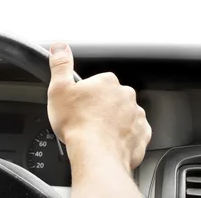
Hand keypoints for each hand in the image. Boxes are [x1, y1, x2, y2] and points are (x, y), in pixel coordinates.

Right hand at [47, 42, 151, 171]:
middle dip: (102, 108)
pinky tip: (111, 143)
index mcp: (107, 82)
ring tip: (98, 135)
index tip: (80, 106)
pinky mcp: (142, 134)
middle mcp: (126, 95)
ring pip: (124, 115)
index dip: (87, 95)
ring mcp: (136, 115)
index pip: (99, 82)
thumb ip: (60, 65)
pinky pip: (134, 133)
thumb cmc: (78, 125)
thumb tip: (60, 47)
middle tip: (87, 121)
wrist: (96, 154)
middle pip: (112, 98)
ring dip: (114, 122)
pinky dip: (124, 137)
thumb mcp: (59, 89)